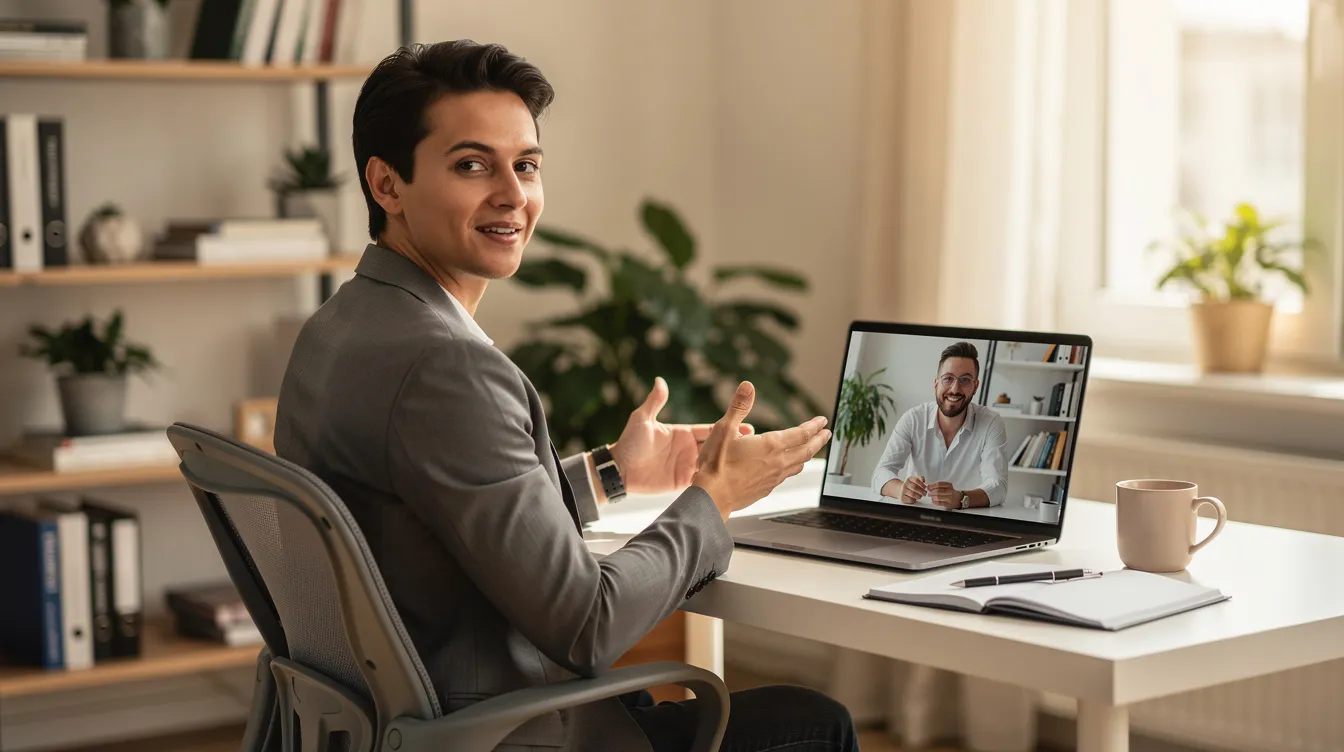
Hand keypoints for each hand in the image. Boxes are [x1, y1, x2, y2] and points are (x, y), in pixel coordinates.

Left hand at [609, 377, 752, 494]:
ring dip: (729, 464)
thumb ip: (654, 402)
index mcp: (683, 433)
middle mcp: (689, 449)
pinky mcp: (683, 482)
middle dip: (735, 446)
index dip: (728, 427)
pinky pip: (703, 481)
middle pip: (717, 446)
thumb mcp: (642, 420)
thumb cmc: (629, 442)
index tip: (745, 425)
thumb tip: (660, 381)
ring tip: (749, 465)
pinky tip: (731, 482)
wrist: (619, 470)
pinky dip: (716, 481)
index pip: (710, 429)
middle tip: (756, 445)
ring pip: (714, 464)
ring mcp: (687, 466)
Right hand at [692, 382, 830, 519]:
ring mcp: (774, 478)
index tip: (822, 421)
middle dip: (819, 440)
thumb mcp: (724, 428)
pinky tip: (786, 468)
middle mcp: (777, 462)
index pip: (801, 434)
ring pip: (799, 465)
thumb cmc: (716, 464)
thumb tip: (748, 386)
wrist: (712, 496)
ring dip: (808, 455)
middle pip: (807, 450)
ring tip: (810, 450)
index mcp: (771, 445)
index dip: (814, 426)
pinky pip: (785, 477)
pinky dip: (792, 468)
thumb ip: (739, 406)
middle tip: (827, 434)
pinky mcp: (766, 489)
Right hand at [900, 476, 926, 503]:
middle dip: (921, 491)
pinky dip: (914, 500)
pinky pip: (910, 500)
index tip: (925, 487)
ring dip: (918, 496)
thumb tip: (923, 480)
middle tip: (924, 493)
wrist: (901, 490)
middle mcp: (905, 484)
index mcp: (909, 479)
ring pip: (912, 494)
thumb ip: (920, 479)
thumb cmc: (910, 486)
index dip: (922, 484)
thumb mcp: (915, 480)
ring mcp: (903, 491)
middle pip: (914, 487)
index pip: (916, 480)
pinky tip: (915, 499)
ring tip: (920, 496)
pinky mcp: (902, 497)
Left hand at [928, 481, 961, 508]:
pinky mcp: (948, 504)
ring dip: (932, 497)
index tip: (928, 487)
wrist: (960, 499)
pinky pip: (939, 503)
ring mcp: (949, 498)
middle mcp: (950, 491)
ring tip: (931, 496)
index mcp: (949, 485)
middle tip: (929, 493)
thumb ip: (939, 486)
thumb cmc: (951, 492)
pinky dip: (934, 502)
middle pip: (938, 491)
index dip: (932, 485)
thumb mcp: (948, 487)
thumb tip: (929, 487)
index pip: (939, 484)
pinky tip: (933, 500)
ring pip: (938, 497)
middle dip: (931, 492)